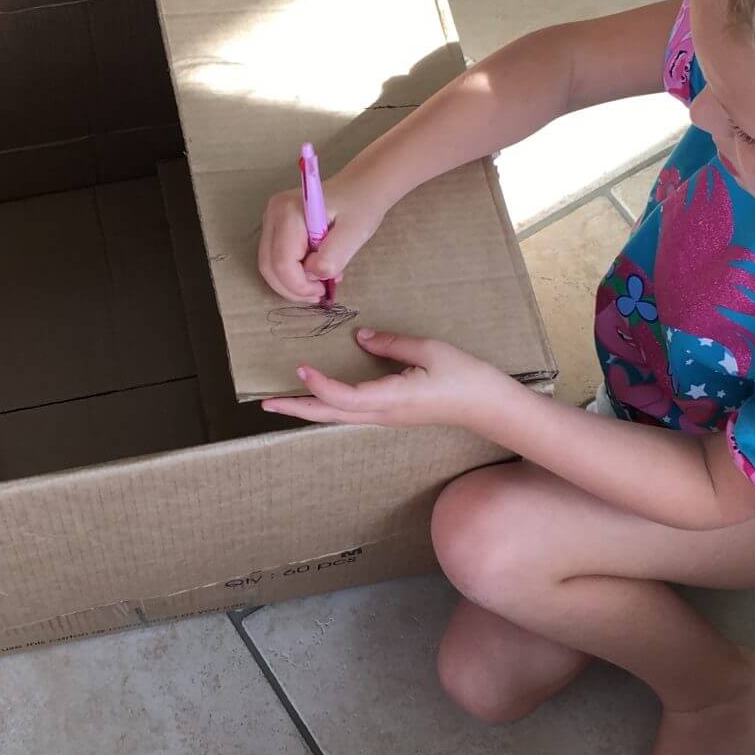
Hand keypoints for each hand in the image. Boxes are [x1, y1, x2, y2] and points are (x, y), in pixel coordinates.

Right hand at [257, 175, 386, 303]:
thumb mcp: (354, 232)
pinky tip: (315, 271)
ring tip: (321, 281)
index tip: (322, 290)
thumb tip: (313, 275)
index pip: (282, 262)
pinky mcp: (276, 227)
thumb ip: (333, 256)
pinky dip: (293, 273)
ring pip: (270, 266)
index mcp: (288, 211)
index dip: (299, 285)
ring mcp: (272, 219)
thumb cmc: (361, 205)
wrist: (361, 187)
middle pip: (269, 266)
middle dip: (292, 288)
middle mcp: (273, 213)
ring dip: (293, 283)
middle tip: (318, 294)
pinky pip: (276, 259)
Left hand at [261, 329, 515, 431]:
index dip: (319, 385)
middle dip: (297, 408)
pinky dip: (328, 404)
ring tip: (281, 401)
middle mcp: (384, 414)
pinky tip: (317, 397)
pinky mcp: (390, 413)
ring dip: (308, 408)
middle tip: (265, 402)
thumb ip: (392, 343)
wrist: (489, 406)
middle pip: (331, 415)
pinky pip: (351, 412)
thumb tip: (360, 337)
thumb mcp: (430, 350)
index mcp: (392, 399)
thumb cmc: (466, 378)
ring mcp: (386, 417)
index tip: (300, 367)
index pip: (345, 397)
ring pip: (338, 416)